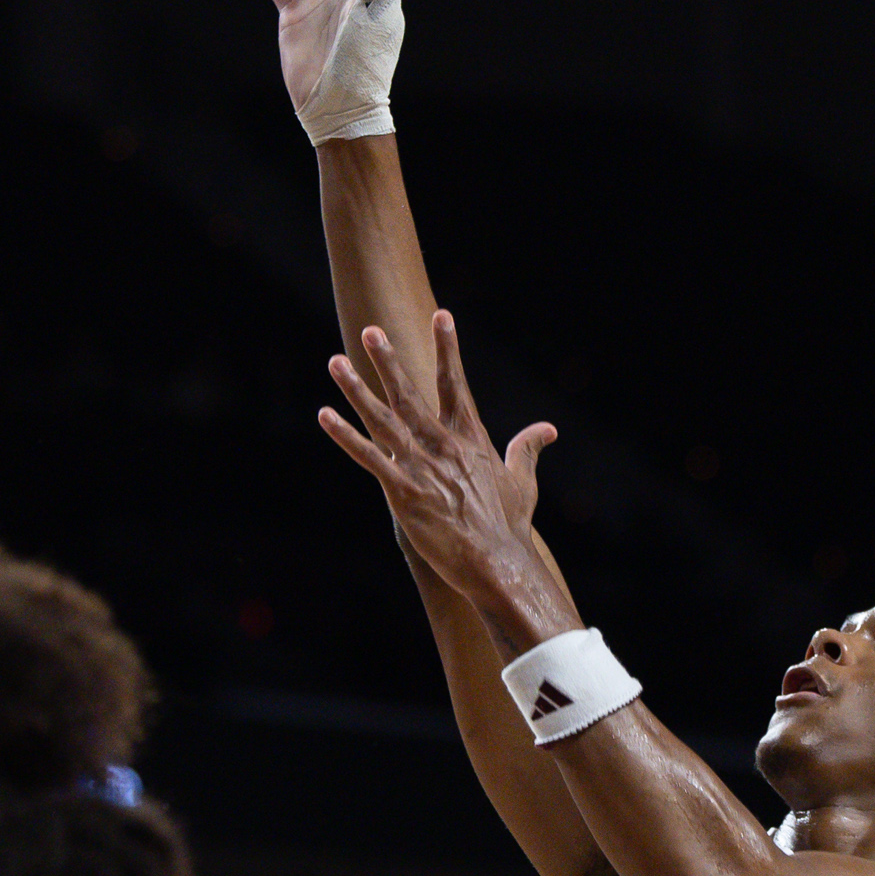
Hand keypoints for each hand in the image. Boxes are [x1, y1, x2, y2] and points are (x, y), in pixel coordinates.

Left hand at [319, 312, 561, 610]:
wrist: (496, 561)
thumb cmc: (508, 524)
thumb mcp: (522, 481)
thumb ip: (528, 449)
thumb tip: (548, 429)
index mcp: (470, 438)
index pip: (456, 383)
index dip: (448, 348)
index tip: (442, 315)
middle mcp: (442, 445)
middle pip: (409, 394)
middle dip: (389, 361)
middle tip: (371, 330)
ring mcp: (421, 466)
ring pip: (382, 419)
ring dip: (357, 390)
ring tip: (335, 362)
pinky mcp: (402, 491)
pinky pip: (368, 458)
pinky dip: (345, 436)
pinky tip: (326, 415)